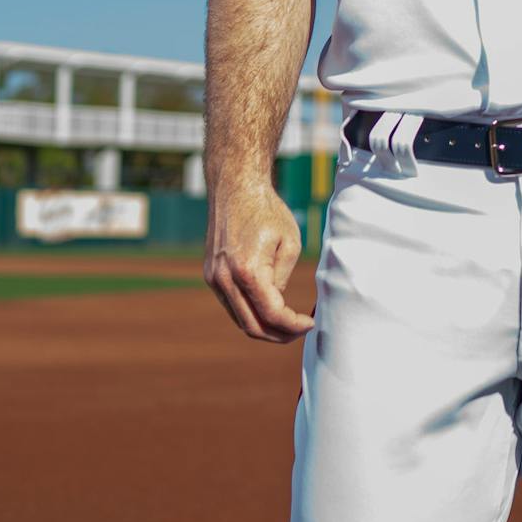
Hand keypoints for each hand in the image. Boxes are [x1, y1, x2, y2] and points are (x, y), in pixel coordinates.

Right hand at [203, 179, 314, 343]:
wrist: (236, 187)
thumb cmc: (267, 211)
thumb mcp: (290, 243)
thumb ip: (283, 279)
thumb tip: (277, 304)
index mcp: (248, 270)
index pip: (272, 314)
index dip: (294, 325)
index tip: (310, 323)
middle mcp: (225, 279)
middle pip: (252, 327)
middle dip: (279, 335)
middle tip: (300, 330)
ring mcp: (214, 279)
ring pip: (240, 319)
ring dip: (264, 327)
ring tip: (288, 323)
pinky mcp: (211, 275)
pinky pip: (231, 305)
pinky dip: (250, 313)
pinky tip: (269, 308)